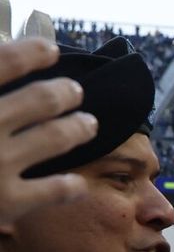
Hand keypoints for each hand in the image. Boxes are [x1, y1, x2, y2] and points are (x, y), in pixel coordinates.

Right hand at [0, 37, 95, 230]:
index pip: (3, 62)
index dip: (32, 52)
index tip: (49, 50)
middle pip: (40, 99)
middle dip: (64, 93)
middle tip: (74, 91)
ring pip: (56, 137)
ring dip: (78, 127)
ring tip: (87, 123)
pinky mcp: (7, 202)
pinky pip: (58, 188)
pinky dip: (71, 184)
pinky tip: (77, 183)